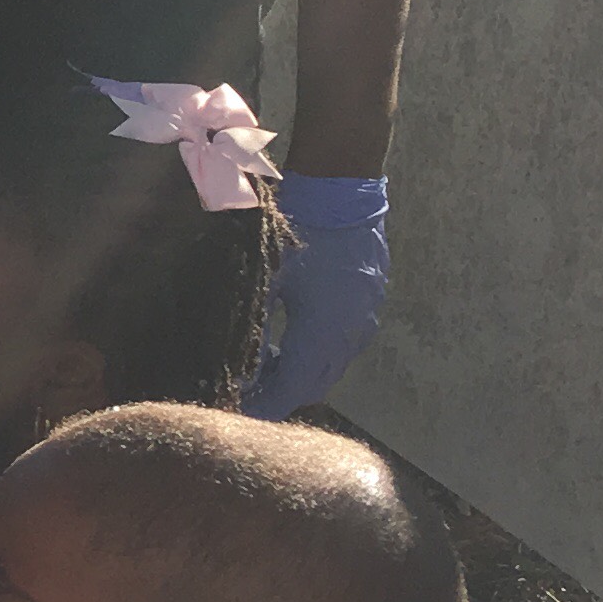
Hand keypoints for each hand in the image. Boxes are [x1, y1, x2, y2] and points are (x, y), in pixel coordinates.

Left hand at [246, 175, 389, 416]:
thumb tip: (234, 367)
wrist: (341, 190)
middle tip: (239, 390)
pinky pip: (339, 347)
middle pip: (312, 386)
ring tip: (255, 364)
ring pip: (327, 368)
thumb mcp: (264, 280)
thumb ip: (252, 328)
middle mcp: (351, 335)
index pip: (292, 391)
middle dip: (276, 395)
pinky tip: (280, 341)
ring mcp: (364, 320)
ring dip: (293, 374)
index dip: (262, 406)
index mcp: (325, 333)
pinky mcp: (368, 305)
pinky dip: (310, 354)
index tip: (234, 411)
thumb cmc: (295, 230)